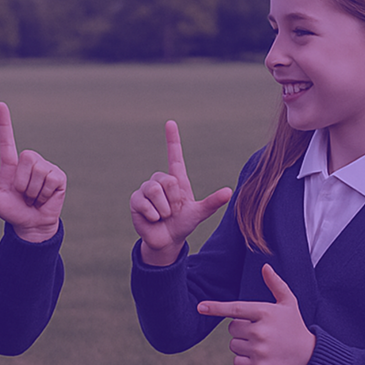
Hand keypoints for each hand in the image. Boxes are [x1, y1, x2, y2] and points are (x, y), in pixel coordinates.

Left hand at [0, 102, 65, 243]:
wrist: (31, 225)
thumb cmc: (12, 211)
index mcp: (11, 165)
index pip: (7, 139)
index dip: (4, 122)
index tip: (0, 104)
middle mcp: (29, 162)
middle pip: (26, 156)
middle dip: (23, 181)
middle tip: (24, 194)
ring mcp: (45, 167)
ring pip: (38, 169)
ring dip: (34, 190)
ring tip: (34, 197)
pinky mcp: (58, 176)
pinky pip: (50, 179)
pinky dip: (45, 193)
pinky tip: (45, 198)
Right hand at [130, 120, 232, 265]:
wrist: (166, 240)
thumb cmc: (183, 224)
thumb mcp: (199, 213)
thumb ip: (212, 202)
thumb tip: (229, 191)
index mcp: (177, 180)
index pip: (174, 155)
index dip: (172, 139)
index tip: (170, 123)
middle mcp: (160, 181)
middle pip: (167, 179)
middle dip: (174, 200)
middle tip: (173, 211)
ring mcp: (146, 189)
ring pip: (154, 189)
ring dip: (164, 209)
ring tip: (163, 216)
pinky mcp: (135, 200)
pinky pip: (144, 202)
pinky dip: (152, 214)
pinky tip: (153, 219)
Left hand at [197, 263, 315, 364]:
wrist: (309, 356)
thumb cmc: (294, 325)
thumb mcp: (288, 303)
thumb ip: (275, 284)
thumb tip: (265, 266)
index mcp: (265, 312)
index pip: (235, 309)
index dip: (216, 308)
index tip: (200, 307)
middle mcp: (261, 331)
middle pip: (232, 328)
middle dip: (241, 329)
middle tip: (259, 331)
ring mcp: (260, 350)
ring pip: (233, 344)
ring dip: (242, 344)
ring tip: (261, 344)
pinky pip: (237, 361)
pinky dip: (243, 360)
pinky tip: (260, 356)